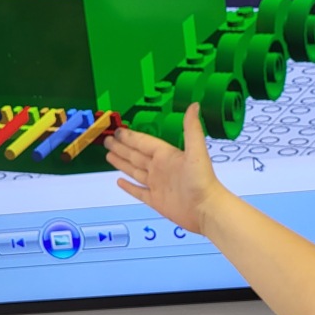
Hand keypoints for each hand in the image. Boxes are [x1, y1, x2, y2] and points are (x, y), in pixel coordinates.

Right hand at [104, 103, 228, 235]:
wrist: (206, 209)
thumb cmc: (202, 181)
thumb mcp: (196, 151)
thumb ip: (191, 128)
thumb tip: (193, 105)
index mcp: (166, 155)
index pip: (143, 143)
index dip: (130, 137)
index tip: (118, 130)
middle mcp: (160, 168)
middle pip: (135, 155)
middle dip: (121, 147)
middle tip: (107, 140)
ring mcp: (157, 185)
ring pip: (134, 171)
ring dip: (122, 163)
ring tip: (108, 155)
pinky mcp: (156, 201)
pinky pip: (138, 192)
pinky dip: (128, 187)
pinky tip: (120, 182)